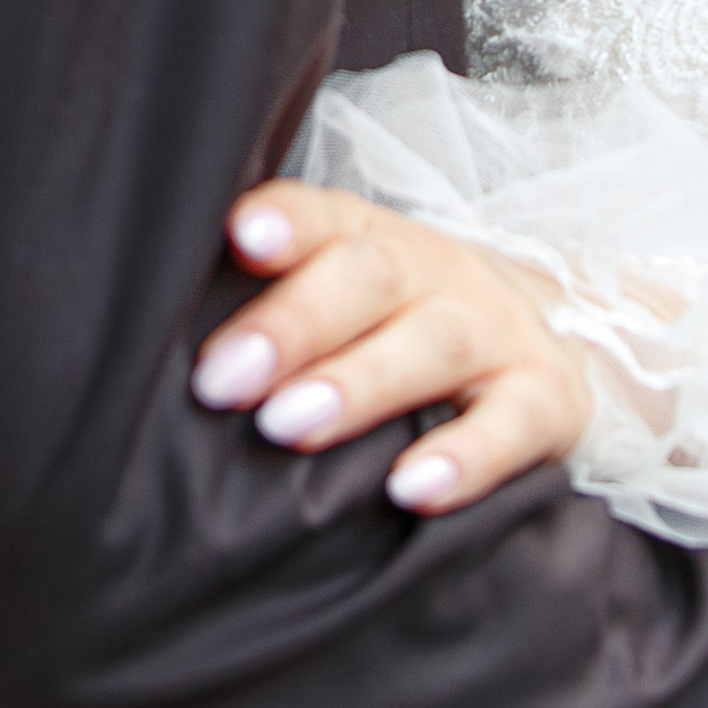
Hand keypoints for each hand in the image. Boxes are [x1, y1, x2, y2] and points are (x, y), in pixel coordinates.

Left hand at [192, 179, 593, 514]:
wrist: (561, 340)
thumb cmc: (401, 333)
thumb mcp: (346, 304)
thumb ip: (271, 310)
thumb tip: (146, 342)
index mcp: (374, 241)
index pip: (327, 217)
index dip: (286, 223)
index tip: (235, 236)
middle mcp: (437, 272)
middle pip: (371, 277)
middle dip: (294, 323)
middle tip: (223, 379)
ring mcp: (497, 333)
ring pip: (434, 342)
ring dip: (361, 383)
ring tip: (290, 426)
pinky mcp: (547, 400)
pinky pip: (514, 422)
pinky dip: (468, 456)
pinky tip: (413, 490)